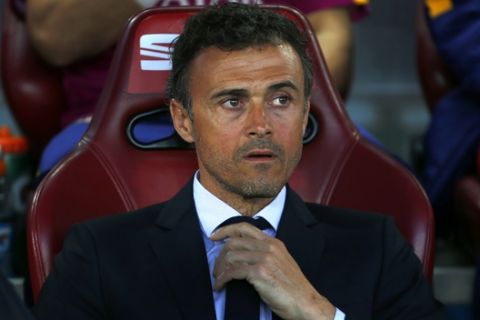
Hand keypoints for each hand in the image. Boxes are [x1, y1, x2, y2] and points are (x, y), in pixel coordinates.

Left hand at [210, 222, 335, 319]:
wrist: (305, 302)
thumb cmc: (292, 287)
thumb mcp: (281, 261)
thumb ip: (265, 253)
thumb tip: (242, 253)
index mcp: (273, 242)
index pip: (244, 227)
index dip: (226, 229)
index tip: (214, 236)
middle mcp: (268, 246)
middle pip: (234, 242)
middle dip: (220, 256)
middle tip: (216, 268)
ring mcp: (264, 258)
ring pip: (231, 256)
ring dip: (220, 269)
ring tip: (218, 279)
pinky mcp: (260, 272)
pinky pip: (232, 272)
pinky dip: (222, 279)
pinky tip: (220, 286)